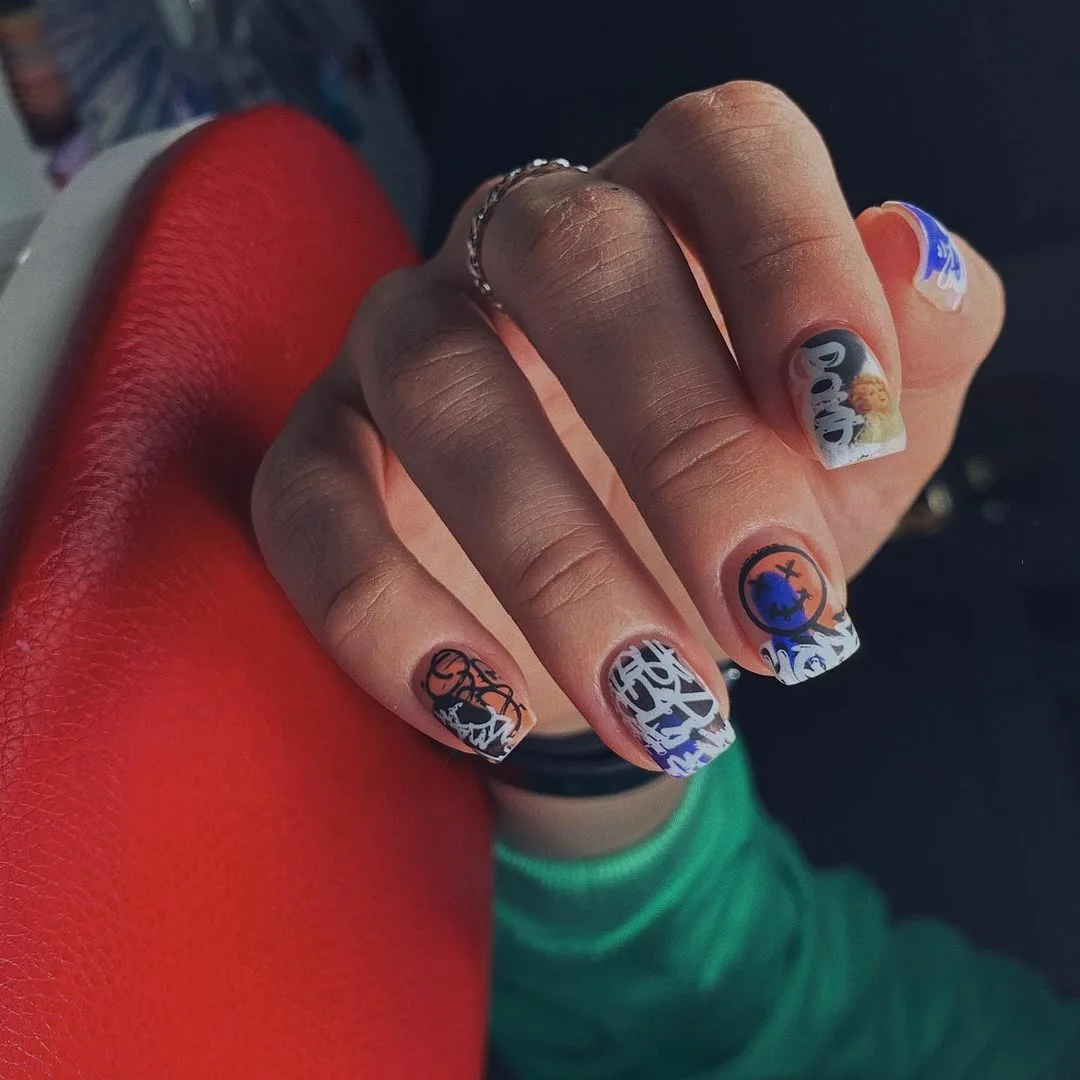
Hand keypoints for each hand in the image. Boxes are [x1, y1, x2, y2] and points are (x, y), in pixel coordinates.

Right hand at [251, 81, 1002, 782]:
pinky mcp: (319, 451)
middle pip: (578, 260)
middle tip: (773, 610)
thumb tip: (922, 260)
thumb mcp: (856, 458)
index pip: (728, 149)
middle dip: (686, 446)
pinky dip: (391, 619)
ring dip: (557, 568)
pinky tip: (492, 711)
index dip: (794, 265)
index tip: (850, 425)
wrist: (626, 606)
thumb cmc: (747, 508)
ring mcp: (404, 337)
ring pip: (442, 394)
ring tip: (657, 704)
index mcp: (673, 206)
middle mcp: (522, 240)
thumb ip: (911, 360)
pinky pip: (313, 511)